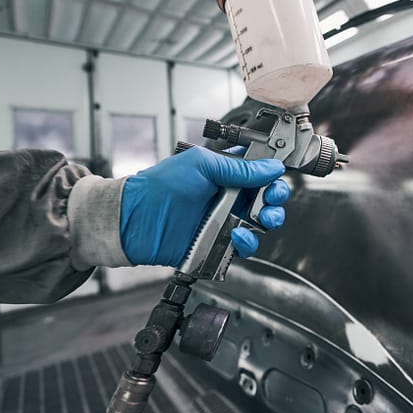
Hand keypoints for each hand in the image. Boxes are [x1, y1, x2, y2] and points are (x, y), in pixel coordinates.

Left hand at [119, 146, 289, 265]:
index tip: (277, 175)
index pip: (259, 171)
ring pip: (260, 223)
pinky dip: (247, 242)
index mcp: (225, 172)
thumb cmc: (159, 187)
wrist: (135, 221)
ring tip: (262, 218)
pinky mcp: (219, 243)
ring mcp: (224, 220)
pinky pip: (244, 246)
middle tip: (272, 199)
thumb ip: (240, 168)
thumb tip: (272, 167)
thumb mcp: (202, 166)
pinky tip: (237, 235)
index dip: (272, 173)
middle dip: (276, 198)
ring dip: (268, 220)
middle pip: (266, 198)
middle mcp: (228, 196)